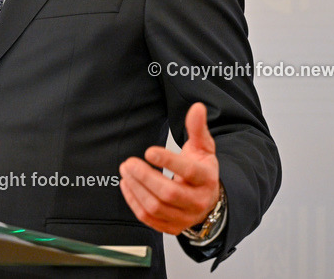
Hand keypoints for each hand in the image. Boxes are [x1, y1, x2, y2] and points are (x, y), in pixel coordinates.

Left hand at [118, 102, 219, 235]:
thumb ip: (197, 128)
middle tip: (129, 162)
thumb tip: (197, 108)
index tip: (149, 151)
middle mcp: (198, 201)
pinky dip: (133, 202)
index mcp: (206, 179)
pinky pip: (149, 219)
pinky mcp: (172, 227)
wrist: (208, 200)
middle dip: (145, 177)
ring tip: (125, 171)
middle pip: (169, 193)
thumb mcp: (203, 148)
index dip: (168, 161)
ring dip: (136, 189)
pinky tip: (126, 186)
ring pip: (156, 207)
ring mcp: (185, 217)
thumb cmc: (201, 170)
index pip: (189, 172)